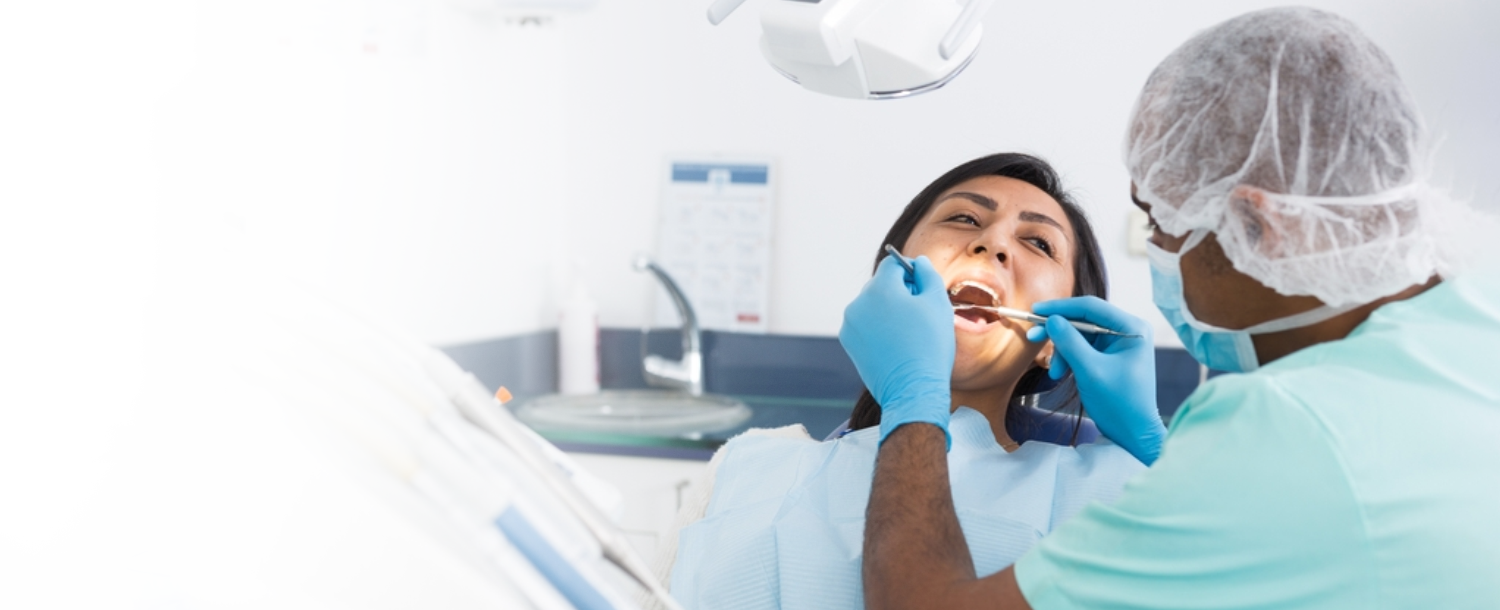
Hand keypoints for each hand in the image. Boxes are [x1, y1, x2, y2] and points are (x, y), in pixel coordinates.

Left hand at [839, 255, 954, 447]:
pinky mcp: (848, 342)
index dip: (911, 272)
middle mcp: (858, 303)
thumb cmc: (929, 346)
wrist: (913, 390)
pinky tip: (895, 343)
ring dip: (888, 310)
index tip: (923, 289)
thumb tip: (918, 262)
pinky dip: (878, 328)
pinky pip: (865, 324)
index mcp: (879, 289)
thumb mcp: (937, 303)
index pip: (893, 264)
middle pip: (881, 285)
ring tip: (907, 332)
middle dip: (899, 292)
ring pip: (872, 305)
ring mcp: (850, 324)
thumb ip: (927, 274)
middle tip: (919, 314)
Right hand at [1026, 297, 1163, 463]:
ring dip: (1063, 351)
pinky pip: (1082, 348)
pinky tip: (1061, 374)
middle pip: (1084, 320)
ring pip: (1080, 336)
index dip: (1060, 307)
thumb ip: (1069, 342)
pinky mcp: (1109, 356)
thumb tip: (1051, 319)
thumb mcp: (1089, 370)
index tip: (1035, 310)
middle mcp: (1127, 331)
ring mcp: (1118, 344)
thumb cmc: (1118, 403)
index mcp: (1131, 328)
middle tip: (1033, 337)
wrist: (1133, 433)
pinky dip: (1069, 359)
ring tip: (1055, 373)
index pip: (1090, 307)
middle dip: (1058, 332)